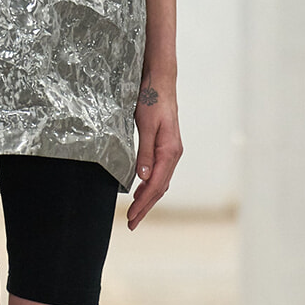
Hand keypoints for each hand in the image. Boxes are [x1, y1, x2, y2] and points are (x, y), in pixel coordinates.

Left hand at [128, 74, 182, 229]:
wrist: (160, 81)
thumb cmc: (152, 99)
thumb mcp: (145, 125)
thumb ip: (145, 152)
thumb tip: (143, 178)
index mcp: (170, 151)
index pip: (156, 185)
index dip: (143, 203)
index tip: (131, 216)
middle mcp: (173, 153)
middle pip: (160, 188)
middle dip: (145, 207)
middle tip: (131, 223)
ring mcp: (171, 150)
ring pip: (161, 182)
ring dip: (148, 199)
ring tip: (135, 213)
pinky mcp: (166, 146)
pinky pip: (160, 172)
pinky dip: (151, 186)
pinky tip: (142, 190)